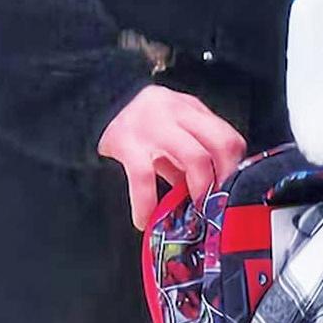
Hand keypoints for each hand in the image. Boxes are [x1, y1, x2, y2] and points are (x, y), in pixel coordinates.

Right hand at [98, 85, 245, 229]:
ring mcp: (152, 125)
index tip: (230, 191)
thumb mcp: (170, 132)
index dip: (234, 167)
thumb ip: (192, 154)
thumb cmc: (137, 126)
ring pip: (195, 157)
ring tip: (194, 211)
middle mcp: (176, 111)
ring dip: (200, 189)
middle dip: (224, 179)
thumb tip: (212, 194)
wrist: (88, 102)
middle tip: (217, 203)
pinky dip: (147, 204)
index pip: (229, 136)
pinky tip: (145, 220)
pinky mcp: (126, 142)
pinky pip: (144, 177)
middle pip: (221, 144)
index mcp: (190, 109)